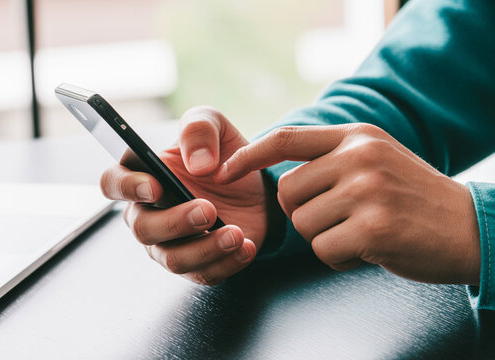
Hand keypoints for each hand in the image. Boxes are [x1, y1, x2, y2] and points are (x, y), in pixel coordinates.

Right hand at [100, 107, 274, 284]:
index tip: (155, 186)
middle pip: (143, 229)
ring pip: (172, 259)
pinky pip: (203, 275)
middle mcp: (149, 214)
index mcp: (142, 176)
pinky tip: (245, 246)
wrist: (255, 185)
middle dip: (175, 222)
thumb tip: (197, 163)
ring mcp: (170, 243)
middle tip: (208, 210)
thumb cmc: (221, 154)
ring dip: (204, 249)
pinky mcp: (198, 264)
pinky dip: (226, 263)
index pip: (112, 183)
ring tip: (234, 234)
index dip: (126, 187)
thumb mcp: (214, 125)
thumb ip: (199, 128)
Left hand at [215, 123, 480, 284]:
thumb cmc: (413, 198)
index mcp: (356, 137)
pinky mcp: (374, 227)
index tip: (223, 171)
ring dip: (323, 237)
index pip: (286, 139)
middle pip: (286, 192)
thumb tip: (277, 169)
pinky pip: (323, 250)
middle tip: (335, 220)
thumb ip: (331, 158)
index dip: (248, 155)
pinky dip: (339, 258)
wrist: (469, 226)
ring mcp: (367, 190)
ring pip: (303, 224)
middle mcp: (359, 157)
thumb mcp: (375, 159)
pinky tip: (368, 249)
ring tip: (358, 232)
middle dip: (301, 214)